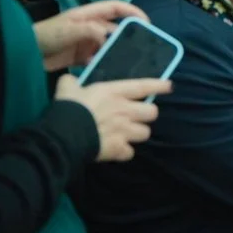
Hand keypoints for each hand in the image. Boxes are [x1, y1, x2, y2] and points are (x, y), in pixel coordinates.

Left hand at [34, 1, 148, 72]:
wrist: (24, 54)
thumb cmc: (45, 36)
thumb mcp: (67, 30)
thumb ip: (89, 30)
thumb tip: (109, 35)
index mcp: (87, 15)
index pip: (115, 8)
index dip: (132, 11)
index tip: (146, 22)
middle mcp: (89, 27)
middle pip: (114, 29)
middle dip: (128, 36)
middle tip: (142, 48)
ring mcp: (86, 42)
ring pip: (108, 45)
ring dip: (117, 52)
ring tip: (130, 62)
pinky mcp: (80, 57)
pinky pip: (98, 58)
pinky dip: (105, 63)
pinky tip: (112, 72)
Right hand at [54, 75, 170, 160]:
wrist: (63, 134)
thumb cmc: (68, 107)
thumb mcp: (68, 87)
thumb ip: (72, 82)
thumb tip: (70, 80)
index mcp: (115, 93)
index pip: (143, 86)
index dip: (158, 86)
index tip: (169, 87)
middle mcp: (125, 110)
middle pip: (152, 112)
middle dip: (146, 115)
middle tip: (136, 117)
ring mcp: (124, 131)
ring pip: (145, 133)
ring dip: (137, 134)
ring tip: (126, 135)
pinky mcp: (119, 149)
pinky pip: (130, 152)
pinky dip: (124, 152)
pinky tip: (116, 150)